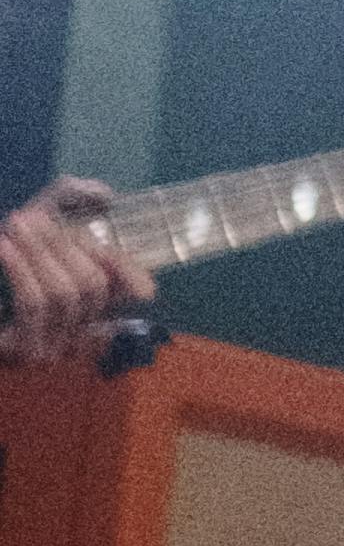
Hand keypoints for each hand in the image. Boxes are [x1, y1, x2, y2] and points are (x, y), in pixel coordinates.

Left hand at [1, 178, 143, 364]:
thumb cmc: (10, 249)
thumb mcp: (39, 217)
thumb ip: (71, 196)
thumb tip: (104, 195)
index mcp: (93, 302)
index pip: (129, 289)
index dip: (128, 268)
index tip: (106, 242)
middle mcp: (81, 330)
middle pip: (93, 284)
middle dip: (64, 246)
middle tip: (32, 218)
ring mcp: (54, 346)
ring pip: (64, 292)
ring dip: (39, 253)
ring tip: (15, 225)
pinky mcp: (25, 349)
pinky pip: (33, 304)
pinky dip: (21, 269)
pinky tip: (5, 246)